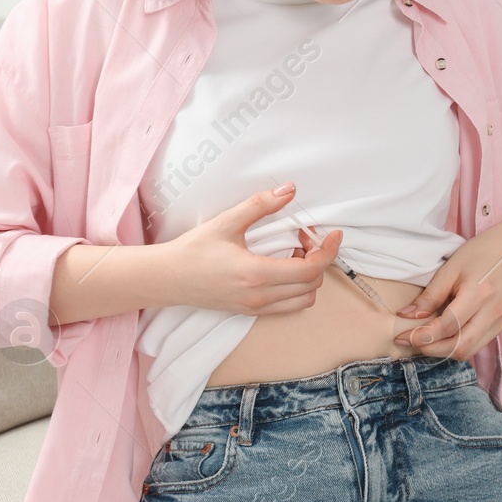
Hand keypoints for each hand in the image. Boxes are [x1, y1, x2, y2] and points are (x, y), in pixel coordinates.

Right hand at [159, 182, 340, 315]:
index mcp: (256, 275)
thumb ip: (261, 205)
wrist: (167, 278)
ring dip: (309, 277)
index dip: (328, 251)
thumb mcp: (227, 222)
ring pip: (304, 300)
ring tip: (294, 254)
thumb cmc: (193, 250)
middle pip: (313, 285)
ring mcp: (255, 308)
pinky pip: (288, 306)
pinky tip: (282, 267)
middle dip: (318, 259)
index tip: (334, 234)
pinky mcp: (250, 312)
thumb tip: (290, 190)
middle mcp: (259, 297)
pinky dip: (296, 289)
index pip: (310, 270)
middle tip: (305, 237)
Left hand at [393, 210, 501, 361]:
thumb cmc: (480, 254)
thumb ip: (430, 295)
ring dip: (443, 351)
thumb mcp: (451, 268)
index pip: (448, 325)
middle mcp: (493, 311)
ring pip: (468, 351)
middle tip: (411, 341)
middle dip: (431, 349)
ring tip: (425, 340)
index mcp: (479, 293)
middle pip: (460, 346)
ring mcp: (500, 321)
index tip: (403, 336)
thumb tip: (407, 316)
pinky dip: (456, 346)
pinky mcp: (501, 326)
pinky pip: (476, 345)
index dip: (423, 335)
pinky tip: (443, 336)